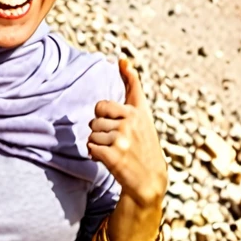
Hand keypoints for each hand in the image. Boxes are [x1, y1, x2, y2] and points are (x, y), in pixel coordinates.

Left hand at [88, 58, 167, 208]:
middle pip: (97, 115)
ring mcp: (123, 137)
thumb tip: (123, 60)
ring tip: (114, 150)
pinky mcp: (114, 154)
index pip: (132, 89)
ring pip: (92, 132)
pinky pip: (91, 146)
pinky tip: (108, 158)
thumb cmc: (143, 146)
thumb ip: (132, 92)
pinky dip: (94, 153)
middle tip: (116, 140)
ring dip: (98, 142)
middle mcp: (132, 121)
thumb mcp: (143, 119)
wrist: (149, 180)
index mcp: (139, 112)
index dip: (127, 74)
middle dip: (100, 128)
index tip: (121, 61)